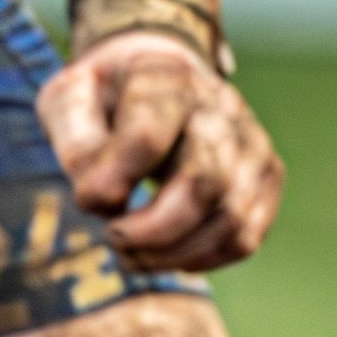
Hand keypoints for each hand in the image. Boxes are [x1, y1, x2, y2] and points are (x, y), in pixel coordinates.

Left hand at [38, 31, 282, 270]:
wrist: (160, 76)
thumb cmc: (107, 98)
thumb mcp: (70, 98)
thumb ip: (76, 143)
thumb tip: (107, 199)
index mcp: (168, 81)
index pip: (146, 139)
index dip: (109, 183)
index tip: (85, 199)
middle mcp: (223, 109)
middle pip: (204, 182)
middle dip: (152, 231)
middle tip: (114, 238)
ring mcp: (253, 142)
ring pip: (231, 219)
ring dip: (174, 254)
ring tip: (135, 254)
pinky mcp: (266, 175)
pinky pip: (245, 237)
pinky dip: (202, 259)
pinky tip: (168, 253)